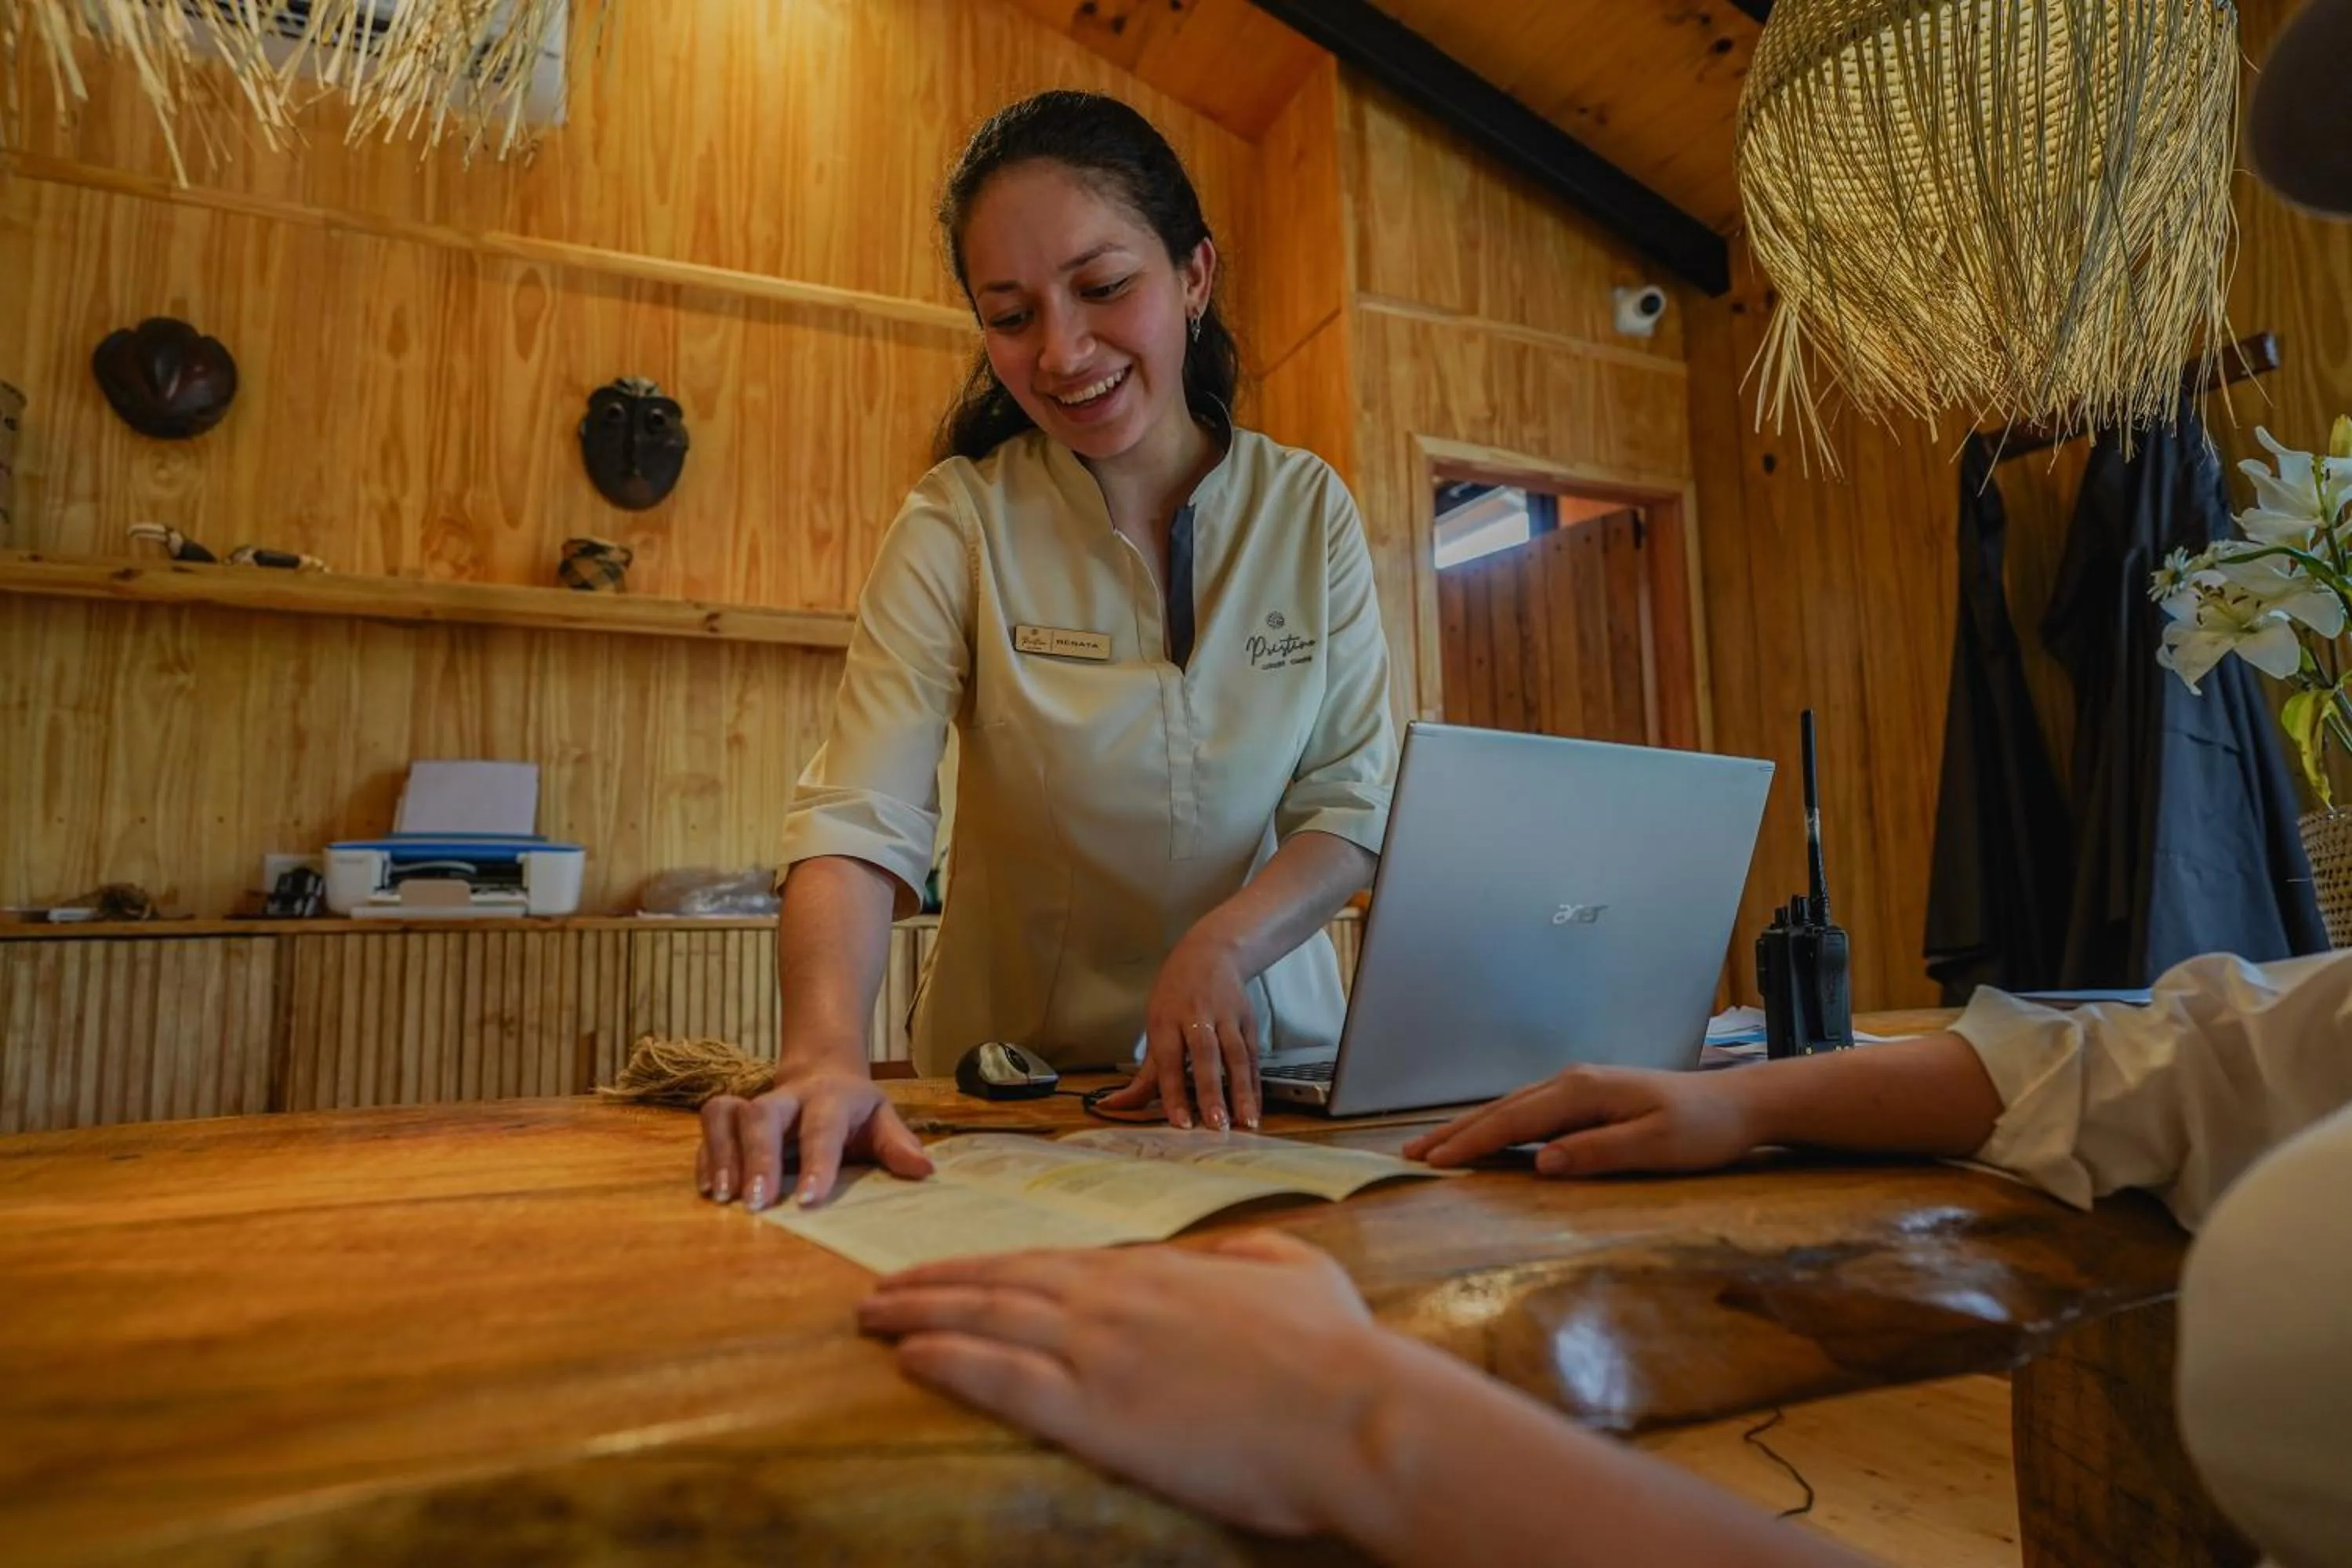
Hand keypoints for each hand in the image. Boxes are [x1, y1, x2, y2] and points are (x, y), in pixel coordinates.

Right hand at [697, 1065, 933, 1209]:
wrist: (822, 1072)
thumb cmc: (854, 1111)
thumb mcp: (882, 1120)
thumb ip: (899, 1145)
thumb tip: (925, 1172)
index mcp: (830, 1098)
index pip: (821, 1128)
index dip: (816, 1162)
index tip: (810, 1199)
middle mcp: (786, 1098)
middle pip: (762, 1115)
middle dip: (758, 1158)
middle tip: (758, 1202)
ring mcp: (753, 1105)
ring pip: (724, 1114)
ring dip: (721, 1155)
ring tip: (724, 1197)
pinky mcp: (729, 1118)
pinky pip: (707, 1130)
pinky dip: (706, 1159)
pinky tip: (710, 1191)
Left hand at [859, 1231, 1400, 1534]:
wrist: (1355, 1415)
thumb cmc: (1339, 1353)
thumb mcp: (1297, 1273)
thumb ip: (1250, 1255)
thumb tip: (1226, 1254)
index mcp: (1160, 1273)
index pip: (1055, 1263)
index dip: (995, 1267)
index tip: (956, 1271)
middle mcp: (1116, 1301)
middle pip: (1003, 1282)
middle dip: (936, 1282)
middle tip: (879, 1287)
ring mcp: (1101, 1352)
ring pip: (987, 1319)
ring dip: (920, 1313)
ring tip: (871, 1315)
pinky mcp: (1096, 1412)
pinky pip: (1001, 1378)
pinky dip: (947, 1361)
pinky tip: (906, 1356)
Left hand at [1097, 930, 1260, 1129]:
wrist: (1210, 953)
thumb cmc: (1175, 997)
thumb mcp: (1154, 1027)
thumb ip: (1142, 1074)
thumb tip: (1112, 1105)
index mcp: (1166, 1019)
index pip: (1169, 1059)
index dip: (1174, 1091)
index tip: (1180, 1122)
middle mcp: (1197, 1016)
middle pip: (1205, 1055)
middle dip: (1210, 1091)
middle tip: (1216, 1124)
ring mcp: (1226, 1017)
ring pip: (1235, 1055)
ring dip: (1240, 1091)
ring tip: (1245, 1122)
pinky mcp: (1248, 1020)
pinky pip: (1252, 1056)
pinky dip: (1254, 1084)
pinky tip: (1255, 1108)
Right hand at [1402, 1065, 1759, 1176]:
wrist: (1737, 1105)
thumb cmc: (1701, 1129)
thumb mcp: (1655, 1146)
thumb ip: (1597, 1152)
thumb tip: (1543, 1163)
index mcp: (1583, 1091)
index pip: (1514, 1120)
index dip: (1471, 1141)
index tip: (1433, 1161)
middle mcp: (1572, 1081)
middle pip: (1501, 1109)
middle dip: (1454, 1133)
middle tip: (1409, 1156)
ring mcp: (1577, 1086)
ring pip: (1511, 1107)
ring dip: (1469, 1127)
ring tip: (1431, 1147)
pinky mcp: (1586, 1097)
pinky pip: (1528, 1111)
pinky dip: (1497, 1124)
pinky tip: (1484, 1138)